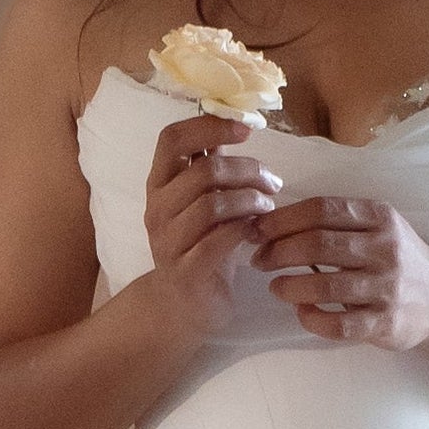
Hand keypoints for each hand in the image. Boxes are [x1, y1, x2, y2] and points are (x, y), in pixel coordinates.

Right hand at [143, 114, 282, 341]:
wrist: (182, 306)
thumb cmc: (199, 245)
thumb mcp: (202, 200)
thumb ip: (210, 166)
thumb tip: (233, 122)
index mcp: (159, 183)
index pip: (172, 139)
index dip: (209, 127)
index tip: (246, 130)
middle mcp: (156, 208)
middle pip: (203, 172)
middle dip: (248, 171)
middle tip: (272, 183)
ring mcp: (168, 240)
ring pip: (213, 204)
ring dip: (251, 200)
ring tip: (269, 206)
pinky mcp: (186, 270)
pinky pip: (219, 240)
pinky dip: (245, 230)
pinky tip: (259, 230)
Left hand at [252, 194, 428, 350]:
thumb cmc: (399, 260)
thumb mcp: (379, 228)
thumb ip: (340, 221)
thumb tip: (278, 221)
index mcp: (380, 218)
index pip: (322, 209)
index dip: (283, 219)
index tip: (258, 229)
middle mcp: (385, 249)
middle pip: (318, 244)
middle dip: (279, 251)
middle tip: (259, 259)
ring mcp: (386, 289)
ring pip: (324, 286)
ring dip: (289, 286)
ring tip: (275, 287)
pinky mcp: (385, 323)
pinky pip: (338, 324)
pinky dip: (311, 318)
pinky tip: (302, 311)